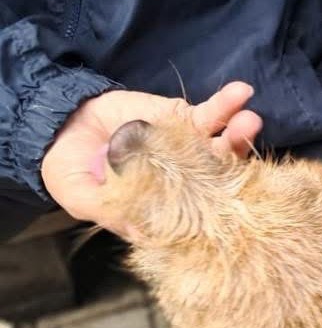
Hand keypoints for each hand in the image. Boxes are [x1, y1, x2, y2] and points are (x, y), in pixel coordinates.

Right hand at [41, 82, 262, 236]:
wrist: (65, 126)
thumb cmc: (73, 171)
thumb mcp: (83, 197)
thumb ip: (111, 210)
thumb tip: (142, 235)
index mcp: (165, 207)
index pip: (198, 212)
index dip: (217, 208)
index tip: (235, 203)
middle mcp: (186, 181)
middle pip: (222, 178)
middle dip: (238, 166)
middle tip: (251, 160)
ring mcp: (191, 149)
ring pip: (223, 143)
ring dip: (239, 132)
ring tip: (249, 121)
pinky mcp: (187, 119)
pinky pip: (212, 112)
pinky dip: (227, 103)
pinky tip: (241, 91)